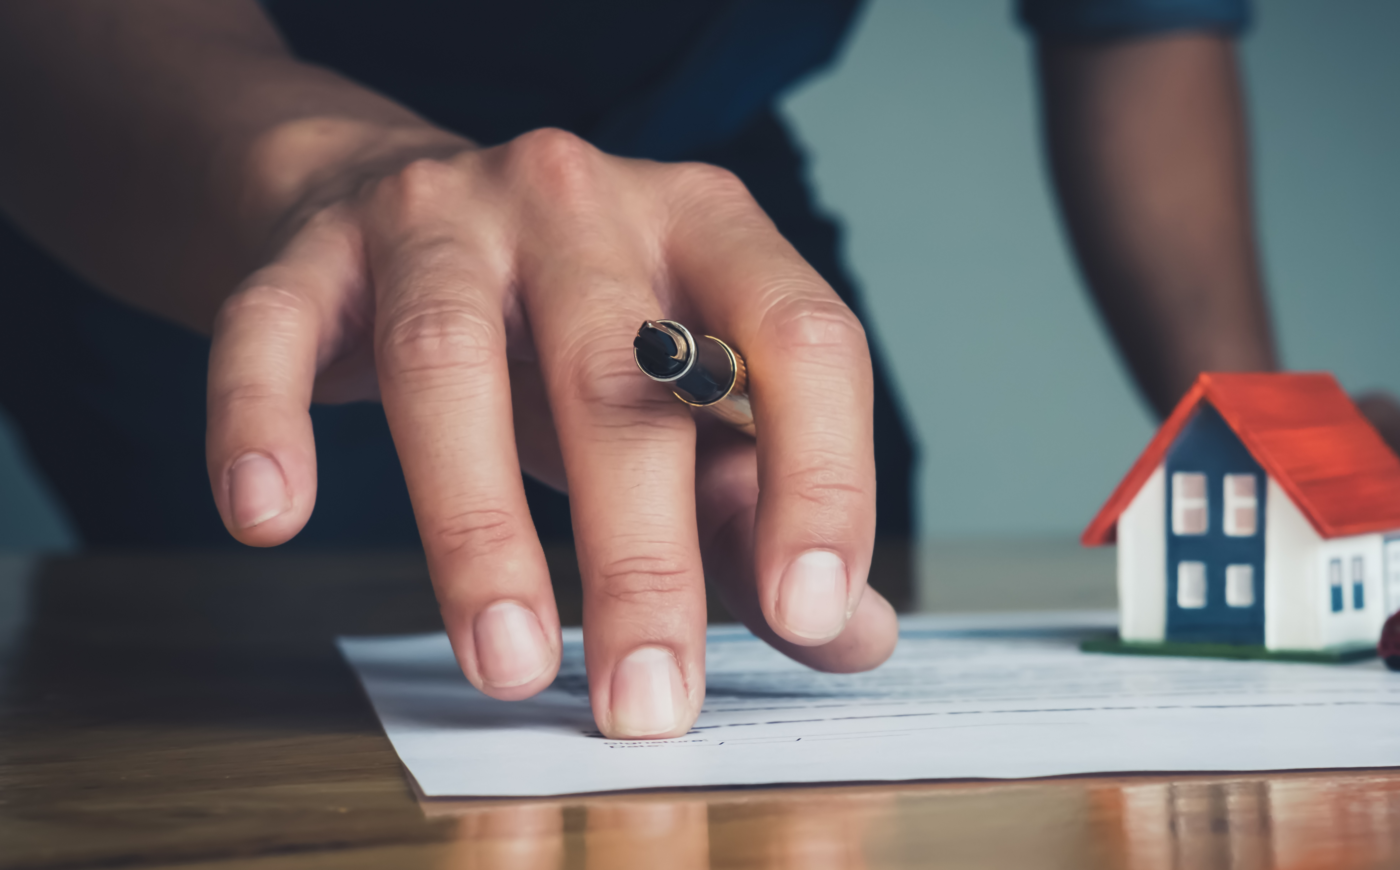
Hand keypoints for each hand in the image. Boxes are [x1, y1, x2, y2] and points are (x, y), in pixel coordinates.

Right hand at [203, 128, 897, 736]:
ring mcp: (439, 213)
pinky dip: (262, 422)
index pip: (801, 340)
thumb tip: (850, 635)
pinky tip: (272, 518)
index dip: (820, 478)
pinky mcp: (313, 249)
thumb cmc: (571, 331)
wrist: (401, 208)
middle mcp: (583, 201)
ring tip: (508, 666)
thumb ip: (761, 511)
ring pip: (448, 362)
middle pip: (619, 377)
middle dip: (641, 556)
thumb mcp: (682, 401)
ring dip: (478, 530)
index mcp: (710, 230)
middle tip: (649, 701)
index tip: (806, 615)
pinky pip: (269, 326)